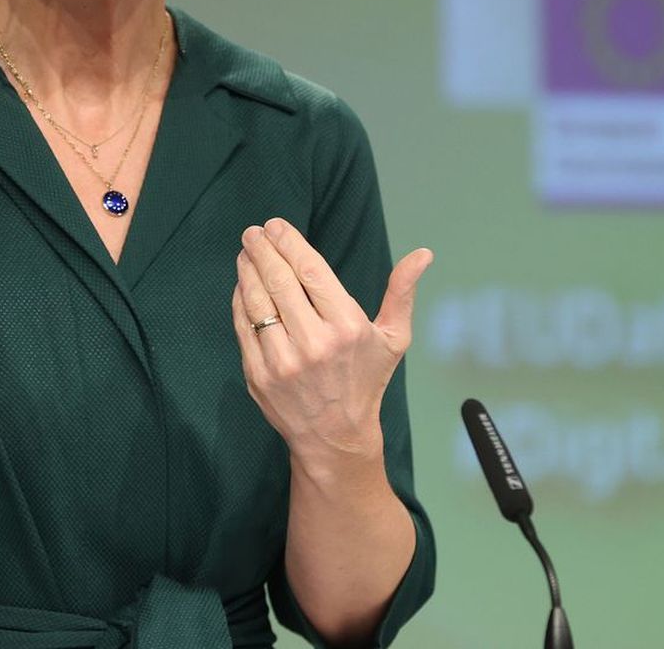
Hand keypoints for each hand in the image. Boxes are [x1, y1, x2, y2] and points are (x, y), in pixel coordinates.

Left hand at [231, 217, 432, 461]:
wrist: (336, 438)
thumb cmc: (366, 381)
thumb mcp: (393, 339)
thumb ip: (402, 292)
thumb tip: (423, 253)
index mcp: (347, 327)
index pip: (310, 270)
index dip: (289, 242)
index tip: (276, 225)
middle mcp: (314, 343)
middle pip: (279, 280)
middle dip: (262, 249)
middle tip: (253, 232)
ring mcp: (283, 361)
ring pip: (257, 301)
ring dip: (247, 270)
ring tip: (246, 253)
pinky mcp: (259, 375)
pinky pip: (244, 327)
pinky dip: (240, 301)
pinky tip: (243, 284)